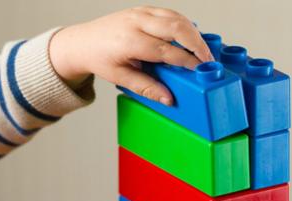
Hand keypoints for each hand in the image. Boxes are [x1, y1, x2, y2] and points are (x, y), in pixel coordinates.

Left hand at [49, 6, 213, 105]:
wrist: (83, 42)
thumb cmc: (99, 59)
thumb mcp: (120, 78)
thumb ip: (147, 88)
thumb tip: (169, 98)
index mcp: (130, 41)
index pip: (167, 50)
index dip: (187, 61)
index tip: (200, 71)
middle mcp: (136, 22)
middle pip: (177, 27)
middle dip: (197, 44)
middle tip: (208, 60)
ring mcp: (140, 12)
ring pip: (176, 17)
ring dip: (193, 33)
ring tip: (203, 51)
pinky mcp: (143, 9)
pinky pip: (169, 13)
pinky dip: (183, 24)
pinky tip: (190, 37)